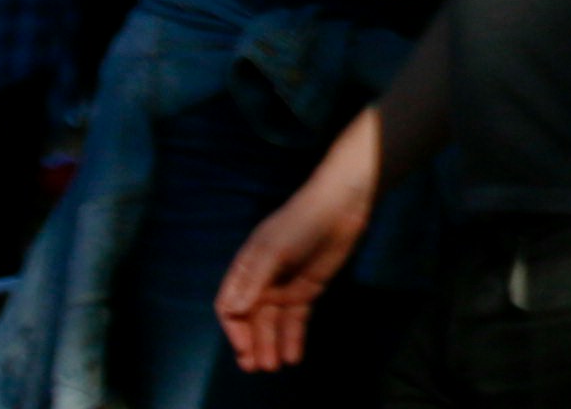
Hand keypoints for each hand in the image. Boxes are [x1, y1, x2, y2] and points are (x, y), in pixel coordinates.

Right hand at [216, 113, 381, 373]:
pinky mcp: (307, 289)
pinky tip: (294, 355)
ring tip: (275, 366)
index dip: (234, 328)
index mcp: (246, 269)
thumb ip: (254, 280)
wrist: (341, 205)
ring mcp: (284, 286)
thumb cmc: (300, 222)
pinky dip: (293, 336)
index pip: (230, 306)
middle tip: (258, 367)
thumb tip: (235, 310)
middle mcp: (262, 281)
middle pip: (252, 320)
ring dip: (272, 344)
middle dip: (254, 343)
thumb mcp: (273, 249)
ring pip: (273, 323)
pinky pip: (296, 318)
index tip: (243, 347)